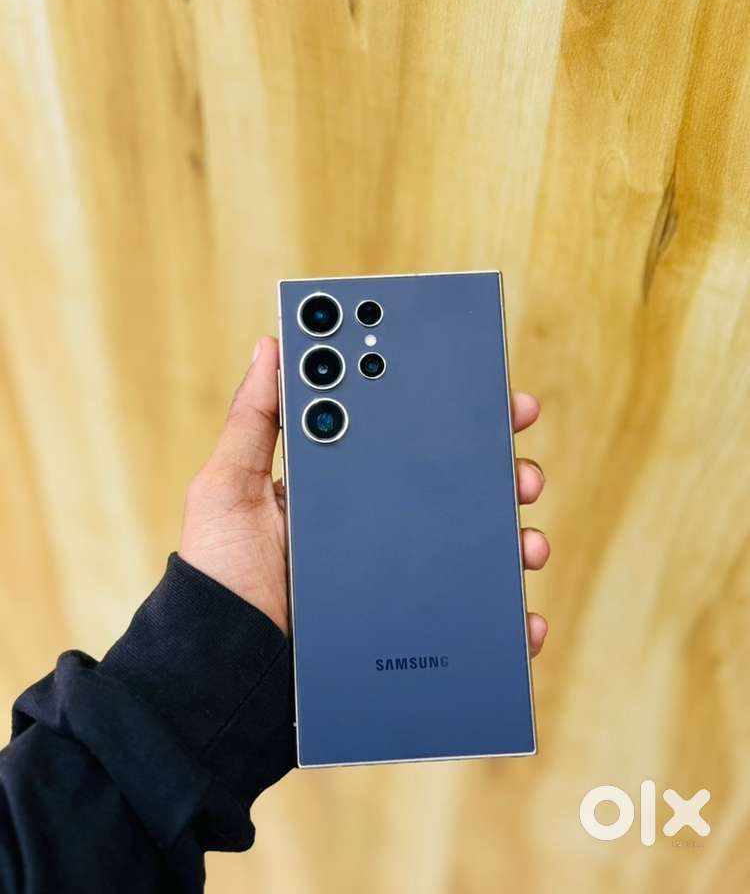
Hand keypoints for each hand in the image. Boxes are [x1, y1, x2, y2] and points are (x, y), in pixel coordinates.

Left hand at [179, 336, 549, 654]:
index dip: (456, 420)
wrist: (225, 670)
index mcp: (346, 488)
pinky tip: (521, 617)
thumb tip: (272, 343)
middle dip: (502, 475)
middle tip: (522, 470)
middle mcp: (380, 528)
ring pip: (476, 552)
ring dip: (515, 541)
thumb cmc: (220, 576)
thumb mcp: (227, 488)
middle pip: (457, 492)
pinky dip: (507, 618)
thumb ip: (253, 419)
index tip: (497, 397)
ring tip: (526, 544)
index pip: (410, 441)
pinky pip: (472, 622)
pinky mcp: (408, 630)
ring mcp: (400, 580)